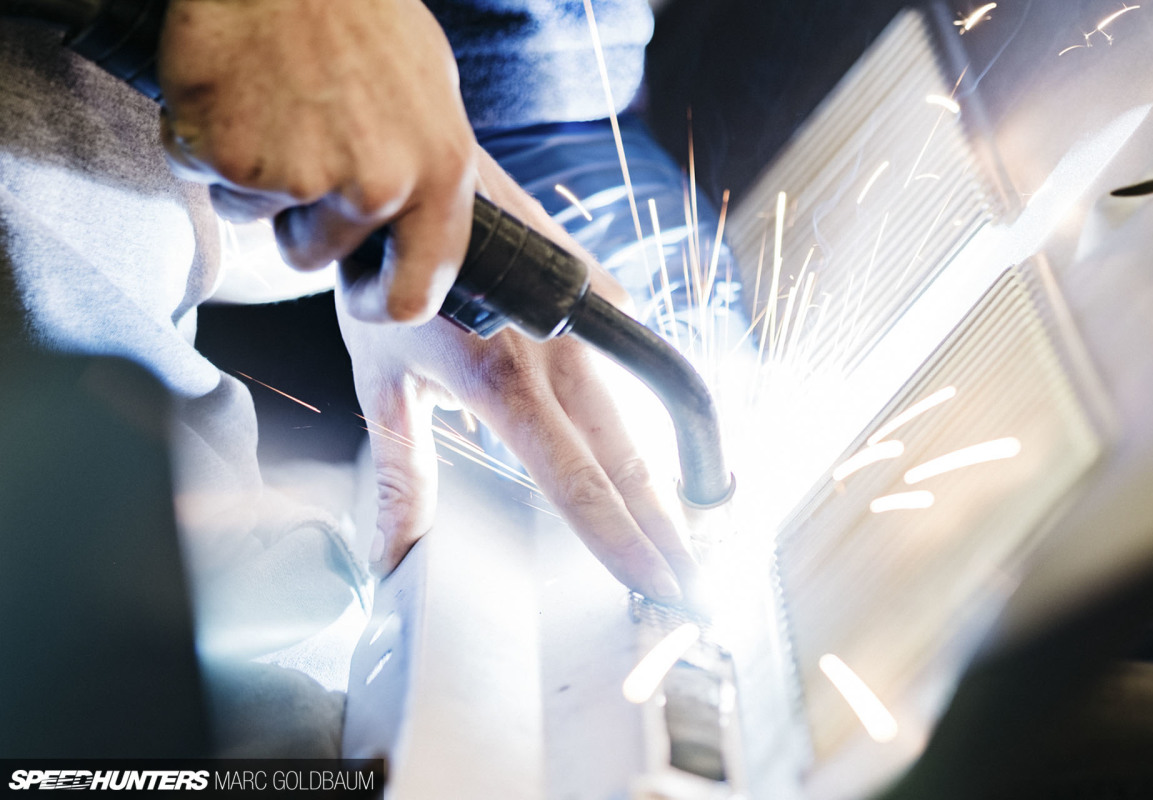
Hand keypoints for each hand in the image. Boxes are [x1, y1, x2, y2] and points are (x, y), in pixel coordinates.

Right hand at [157, 0, 475, 322]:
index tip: (357, 293)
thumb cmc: (362, 11)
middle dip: (296, 221)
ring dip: (250, 176)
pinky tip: (230, 88)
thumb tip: (405, 228)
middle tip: (293, 150)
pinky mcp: (230, 157)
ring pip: (255, 219)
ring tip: (267, 100)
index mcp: (439, 174)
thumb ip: (421, 172)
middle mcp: (377, 187)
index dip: (378, 302)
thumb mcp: (431, 94)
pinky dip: (205, 141)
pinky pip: (205, 177)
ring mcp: (301, 176)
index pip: (414, 294)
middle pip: (313, 258)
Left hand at [337, 150, 697, 602]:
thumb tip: (391, 554)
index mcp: (502, 380)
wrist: (421, 177)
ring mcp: (588, 314)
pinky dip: (637, 414)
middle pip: (626, 459)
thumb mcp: (383, 380)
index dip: (621, 539)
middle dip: (663, 527)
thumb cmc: (391, 278)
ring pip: (633, 416)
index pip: (576, 480)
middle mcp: (558, 350)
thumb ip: (402, 473)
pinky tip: (641, 453)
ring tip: (675, 532)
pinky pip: (627, 363)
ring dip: (655, 479)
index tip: (658, 584)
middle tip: (693, 582)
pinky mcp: (600, 289)